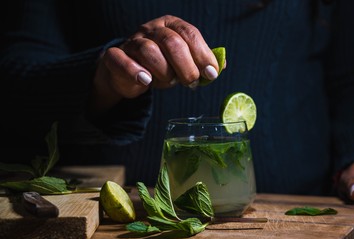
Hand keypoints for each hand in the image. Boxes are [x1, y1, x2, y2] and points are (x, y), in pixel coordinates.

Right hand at [89, 15, 219, 115]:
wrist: (129, 74)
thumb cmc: (161, 67)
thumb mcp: (184, 64)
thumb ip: (201, 63)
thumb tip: (221, 65)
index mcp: (171, 25)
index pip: (190, 34)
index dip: (203, 55)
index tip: (211, 73)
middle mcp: (151, 30)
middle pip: (171, 42)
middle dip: (186, 66)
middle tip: (192, 83)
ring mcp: (132, 42)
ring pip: (149, 51)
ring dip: (164, 72)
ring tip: (170, 83)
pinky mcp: (116, 57)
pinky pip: (121, 60)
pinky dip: (134, 71)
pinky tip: (146, 81)